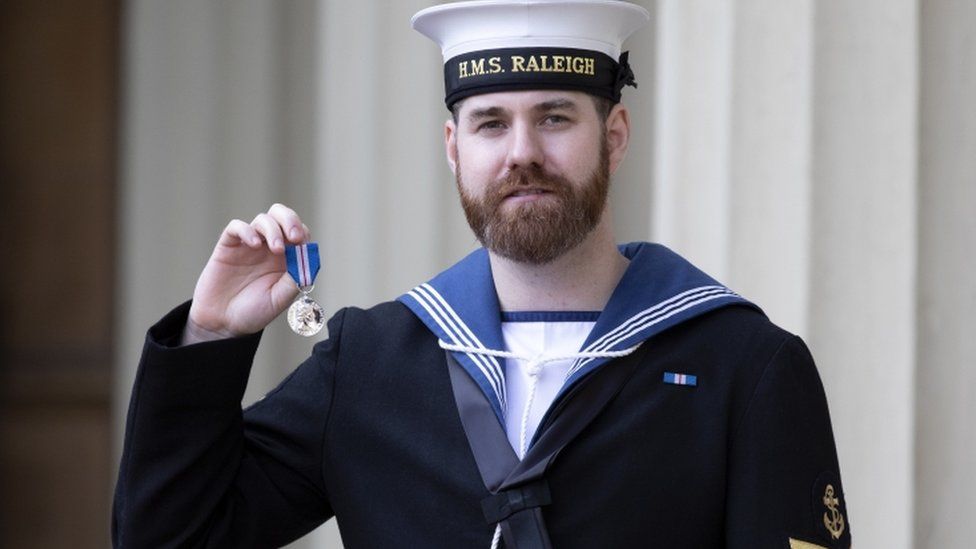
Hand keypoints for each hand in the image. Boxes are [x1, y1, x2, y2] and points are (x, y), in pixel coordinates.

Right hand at [183, 203, 310, 343]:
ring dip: (273, 229)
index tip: (304, 245)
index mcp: (286, 258)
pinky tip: (253, 244)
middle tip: (294, 237)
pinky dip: (247, 230)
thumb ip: (294, 279)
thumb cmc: (254, 312)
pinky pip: (236, 227)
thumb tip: (309, 258)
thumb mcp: (280, 299)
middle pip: (281, 216)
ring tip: (276, 249)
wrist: (223, 324)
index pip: (299, 233)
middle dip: (290, 220)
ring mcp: (248, 245)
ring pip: (263, 219)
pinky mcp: (228, 246)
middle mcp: (268, 247)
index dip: (303, 234)